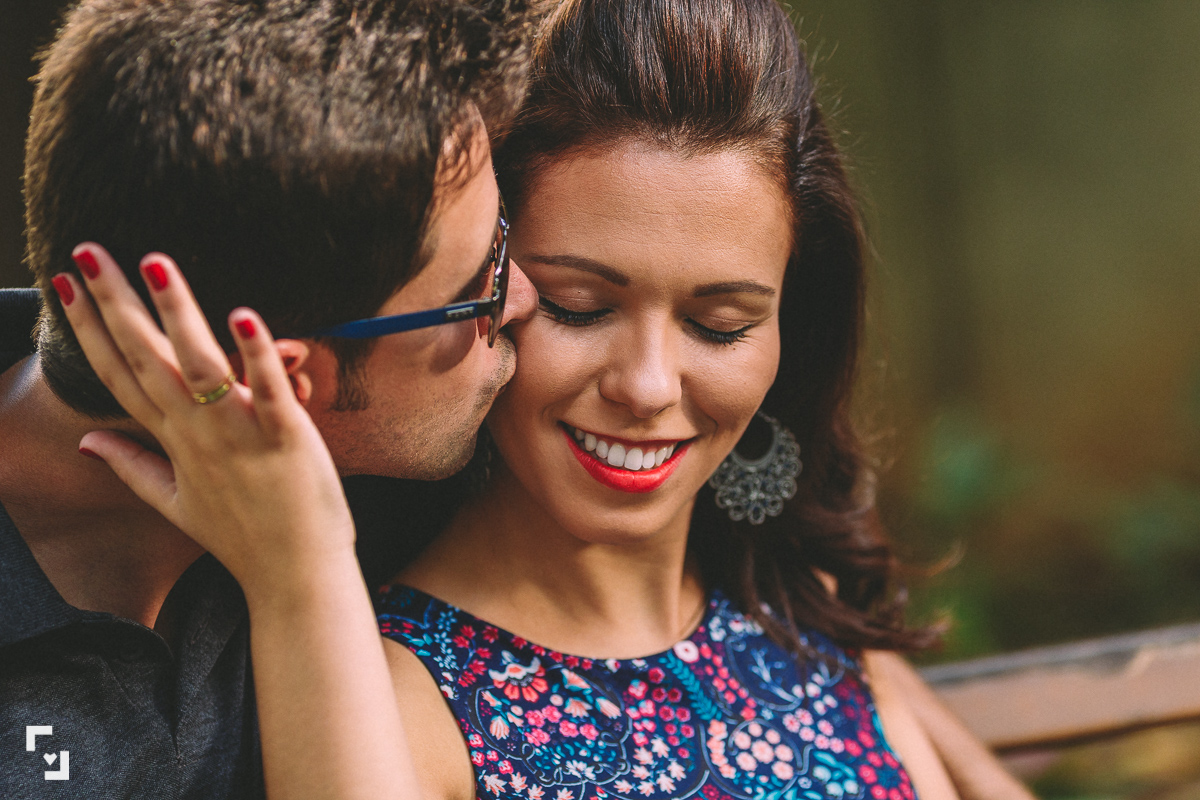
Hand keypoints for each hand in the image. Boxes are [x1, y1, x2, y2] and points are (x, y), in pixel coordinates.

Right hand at [54, 243, 354, 598]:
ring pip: (200, 365)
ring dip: (177, 314)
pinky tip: (243, 316)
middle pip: (146, 359)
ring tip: (154, 264)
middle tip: (86, 251)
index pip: (118, 374)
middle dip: (113, 303)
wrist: (293, 577)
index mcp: (171, 441)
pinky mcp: (286, 438)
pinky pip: (266, 391)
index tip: (61, 283)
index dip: (88, 328)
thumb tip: (88, 441)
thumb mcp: (174, 503)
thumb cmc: (241, 536)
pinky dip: (256, 355)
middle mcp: (196, 432)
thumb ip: (131, 466)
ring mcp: (238, 434)